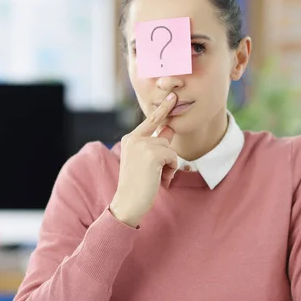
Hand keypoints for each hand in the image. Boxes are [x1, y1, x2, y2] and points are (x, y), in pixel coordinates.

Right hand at [110, 92, 177, 227]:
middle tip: (154, 174)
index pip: (151, 120)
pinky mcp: (152, 153)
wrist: (128, 203)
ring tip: (155, 177)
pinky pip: (173, 157)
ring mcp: (142, 145)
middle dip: (166, 157)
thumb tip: (169, 129)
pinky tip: (159, 179)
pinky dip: (170, 170)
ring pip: (169, 148)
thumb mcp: (145, 161)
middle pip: (164, 138)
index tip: (173, 97)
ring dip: (168, 165)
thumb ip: (156, 144)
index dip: (163, 109)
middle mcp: (134, 138)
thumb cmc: (137, 185)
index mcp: (130, 138)